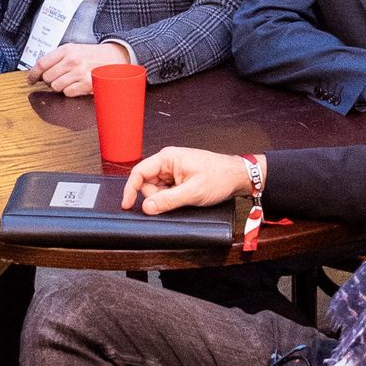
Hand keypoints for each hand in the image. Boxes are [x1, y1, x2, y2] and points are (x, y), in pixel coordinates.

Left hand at [28, 41, 129, 97]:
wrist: (114, 57)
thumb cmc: (92, 55)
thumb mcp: (74, 49)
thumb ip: (56, 58)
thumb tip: (39, 71)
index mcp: (66, 50)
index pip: (42, 63)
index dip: (33, 73)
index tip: (30, 79)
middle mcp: (72, 60)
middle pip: (47, 77)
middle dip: (48, 80)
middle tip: (56, 78)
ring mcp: (79, 73)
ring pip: (56, 87)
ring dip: (59, 86)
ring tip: (68, 81)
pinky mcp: (86, 84)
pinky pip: (67, 93)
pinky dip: (69, 92)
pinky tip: (76, 85)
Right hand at [120, 146, 251, 214]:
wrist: (238, 176)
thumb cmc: (218, 177)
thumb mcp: (192, 192)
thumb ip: (167, 200)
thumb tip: (147, 207)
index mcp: (167, 158)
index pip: (139, 172)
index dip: (130, 189)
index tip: (127, 205)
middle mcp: (168, 161)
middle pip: (147, 183)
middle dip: (155, 197)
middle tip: (174, 202)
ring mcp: (174, 169)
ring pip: (157, 188)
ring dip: (165, 198)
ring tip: (185, 198)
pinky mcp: (179, 177)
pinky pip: (167, 190)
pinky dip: (172, 198)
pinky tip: (185, 198)